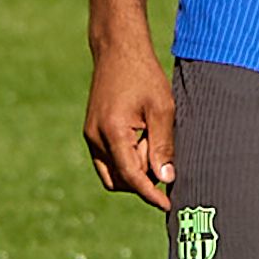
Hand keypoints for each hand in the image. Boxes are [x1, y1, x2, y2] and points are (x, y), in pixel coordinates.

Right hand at [86, 46, 178, 209]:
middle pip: (120, 180)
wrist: (118, 52)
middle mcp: (95, 138)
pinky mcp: (93, 132)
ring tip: (153, 143)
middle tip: (163, 153)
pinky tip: (146, 143)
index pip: (131, 176)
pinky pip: (109, 160)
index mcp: (112, 132)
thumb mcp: (162, 109)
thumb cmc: (144, 76)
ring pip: (113, 173)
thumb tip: (166, 178)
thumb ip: (163, 145)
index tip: (168, 206)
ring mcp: (90, 136)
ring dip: (135, 171)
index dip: (150, 194)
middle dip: (143, 178)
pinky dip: (127, 161)